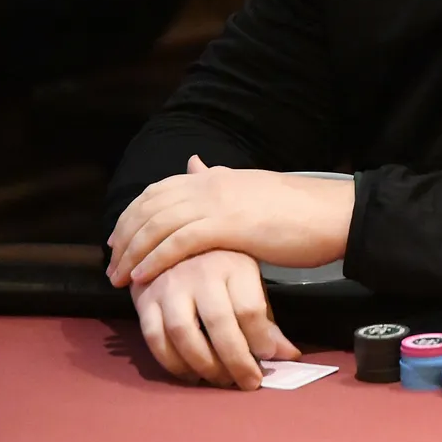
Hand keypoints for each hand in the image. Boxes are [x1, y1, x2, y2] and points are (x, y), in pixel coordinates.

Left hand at [107, 156, 355, 287]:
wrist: (331, 214)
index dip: (132, 214)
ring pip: (157, 224)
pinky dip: (154, 258)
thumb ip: (221, 180)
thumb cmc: (298, 211)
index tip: (118, 238)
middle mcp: (210, 183)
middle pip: (150, 206)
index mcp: (216, 176)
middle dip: (125, 235)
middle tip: (110, 263)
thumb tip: (197, 164)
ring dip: (132, 251)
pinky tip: (143, 275)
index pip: (159, 191)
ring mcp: (217, 202)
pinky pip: (177, 242)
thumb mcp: (252, 189)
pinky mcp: (227, 226)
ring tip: (119, 277)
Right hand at [130, 248, 298, 389]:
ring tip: (222, 380)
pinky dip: (173, 363)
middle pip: (219, 322)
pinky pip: (155, 338)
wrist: (172, 239)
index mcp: (234, 264)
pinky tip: (191, 374)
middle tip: (249, 382)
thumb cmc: (219, 266)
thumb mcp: (248, 283)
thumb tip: (289, 356)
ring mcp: (170, 285)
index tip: (268, 357)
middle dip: (236, 360)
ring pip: (183, 333)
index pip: (249, 308)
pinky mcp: (145, 299)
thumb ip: (266, 322)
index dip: (260, 339)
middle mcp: (200, 272)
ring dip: (204, 365)